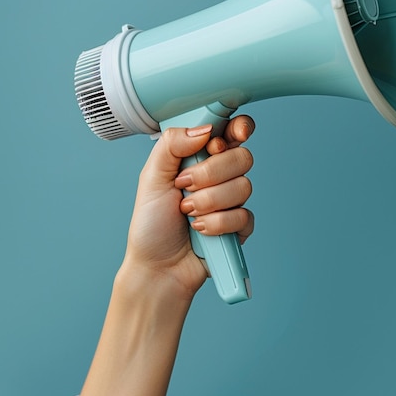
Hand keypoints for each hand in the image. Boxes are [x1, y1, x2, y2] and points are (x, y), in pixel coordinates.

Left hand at [121, 115, 254, 299]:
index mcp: (201, 156)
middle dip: (211, 173)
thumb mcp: (151, 177)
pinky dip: (217, 224)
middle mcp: (220, 175)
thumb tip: (204, 129)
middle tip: (185, 185)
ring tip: (187, 212)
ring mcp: (232, 200)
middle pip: (242, 156)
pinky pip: (244, 215)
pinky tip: (201, 230)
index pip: (232, 131)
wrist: (157, 267)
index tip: (226, 138)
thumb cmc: (151, 223)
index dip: (238, 129)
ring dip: (209, 201)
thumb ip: (172, 144)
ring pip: (244, 186)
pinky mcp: (240, 226)